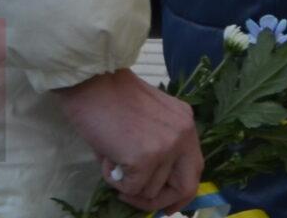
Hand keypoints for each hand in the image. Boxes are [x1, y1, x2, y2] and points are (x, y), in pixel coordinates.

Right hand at [56, 68, 202, 214]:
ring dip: (127, 184)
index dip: (180, 193)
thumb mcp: (148, 122)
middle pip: (187, 187)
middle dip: (161, 202)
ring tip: (112, 156)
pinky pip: (130, 188)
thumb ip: (158, 148)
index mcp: (185, 123)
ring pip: (150, 190)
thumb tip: (150, 188)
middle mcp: (183, 134)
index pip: (195, 169)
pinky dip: (113, 180)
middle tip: (133, 199)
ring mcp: (167, 146)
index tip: (164, 205)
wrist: (91, 82)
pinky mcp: (145, 158)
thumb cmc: (111, 100)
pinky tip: (107, 157)